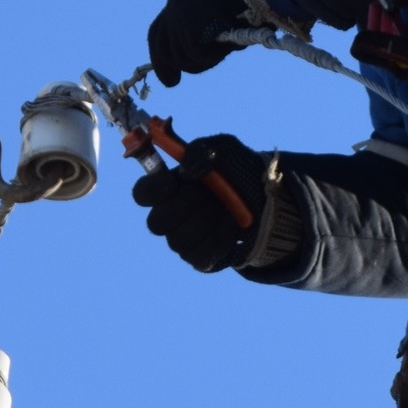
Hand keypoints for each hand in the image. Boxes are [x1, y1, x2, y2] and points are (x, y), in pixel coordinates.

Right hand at [132, 133, 270, 272]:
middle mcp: (168, 216)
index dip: (152, 190)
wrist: (266, 196)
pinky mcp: (200, 258)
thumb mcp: (224, 149)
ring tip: (226, 207)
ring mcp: (182, 239)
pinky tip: (232, 223)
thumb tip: (188, 168)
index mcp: (167, 186)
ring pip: (179, 240)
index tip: (172, 182)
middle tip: (208, 194)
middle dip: (186, 206)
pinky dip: (221, 236)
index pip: (141, 193)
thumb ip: (201, 152)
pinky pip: (201, 254)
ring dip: (207, 220)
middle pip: (157, 223)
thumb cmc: (237, 170)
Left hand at [147, 0, 257, 86]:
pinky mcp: (190, 20)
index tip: (170, 80)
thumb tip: (186, 64)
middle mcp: (176, 0)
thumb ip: (201, 38)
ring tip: (224, 51)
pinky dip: (212, 57)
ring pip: (180, 55)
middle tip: (176, 82)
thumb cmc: (253, 8)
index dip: (159, 59)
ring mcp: (180, 9)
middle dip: (172, 67)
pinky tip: (227, 48)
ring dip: (203, 61)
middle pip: (161, 46)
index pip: (157, 32)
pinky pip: (195, 53)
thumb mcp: (218, 24)